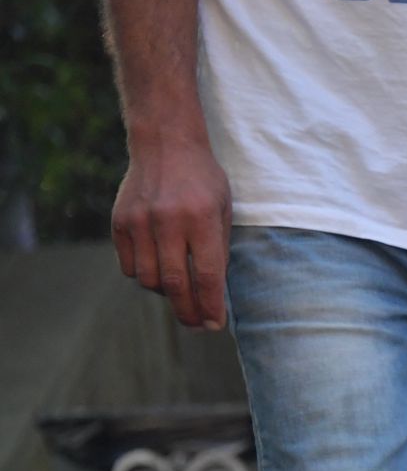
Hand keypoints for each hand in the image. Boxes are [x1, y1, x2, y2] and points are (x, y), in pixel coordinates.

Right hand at [111, 136, 231, 329]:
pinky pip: (129, 266)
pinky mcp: (120, 221)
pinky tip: (158, 271)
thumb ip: (218, 250)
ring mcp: (139, 222)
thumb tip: (213, 294)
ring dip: (165, 293)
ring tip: (179, 293)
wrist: (165, 144)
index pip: (207, 276)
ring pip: (148, 280)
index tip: (215, 325)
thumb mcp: (223, 211)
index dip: (211, 306)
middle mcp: (168, 222)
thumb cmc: (203, 181)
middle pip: (176, 284)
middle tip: (197, 325)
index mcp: (201, 220)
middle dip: (188, 312)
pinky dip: (143, 276)